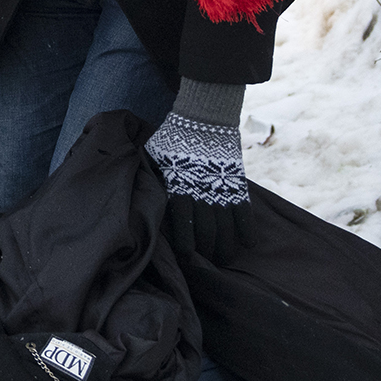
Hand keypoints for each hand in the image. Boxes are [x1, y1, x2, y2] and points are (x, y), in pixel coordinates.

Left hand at [145, 112, 252, 264]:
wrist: (204, 116)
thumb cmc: (173, 136)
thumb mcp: (152, 155)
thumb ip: (148, 174)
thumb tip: (132, 187)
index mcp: (178, 188)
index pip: (182, 224)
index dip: (185, 245)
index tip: (185, 258)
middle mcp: (200, 192)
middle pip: (206, 231)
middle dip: (206, 251)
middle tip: (206, 264)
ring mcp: (221, 188)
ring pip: (226, 227)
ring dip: (226, 246)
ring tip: (224, 259)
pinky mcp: (237, 182)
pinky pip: (245, 211)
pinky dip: (247, 228)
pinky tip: (248, 243)